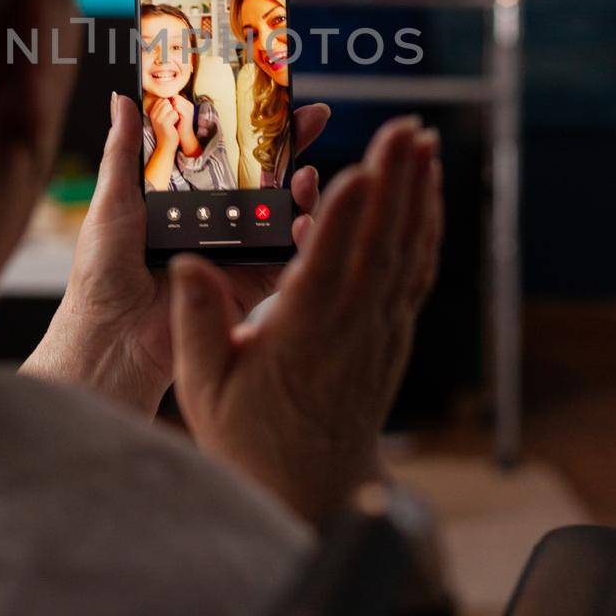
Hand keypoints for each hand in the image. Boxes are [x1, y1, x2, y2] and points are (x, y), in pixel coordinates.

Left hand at [21, 94, 329, 414]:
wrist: (113, 337)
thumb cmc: (102, 274)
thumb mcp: (113, 200)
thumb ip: (125, 151)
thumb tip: (123, 99)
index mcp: (182, 200)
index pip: (223, 154)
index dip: (249, 128)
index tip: (271, 99)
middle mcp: (212, 223)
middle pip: (261, 178)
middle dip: (290, 147)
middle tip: (314, 118)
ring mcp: (234, 253)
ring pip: (279, 214)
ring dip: (302, 190)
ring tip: (309, 172)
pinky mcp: (248, 286)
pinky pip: (283, 258)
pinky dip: (301, 237)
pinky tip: (306, 217)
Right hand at [149, 96, 179, 150]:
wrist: (166, 146)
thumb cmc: (167, 131)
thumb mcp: (163, 118)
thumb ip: (164, 108)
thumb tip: (171, 97)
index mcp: (152, 112)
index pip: (162, 99)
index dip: (169, 105)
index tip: (169, 115)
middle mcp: (153, 114)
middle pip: (166, 101)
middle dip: (172, 108)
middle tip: (170, 119)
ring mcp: (158, 118)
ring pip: (171, 106)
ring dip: (175, 114)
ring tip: (171, 122)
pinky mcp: (164, 122)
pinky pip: (174, 113)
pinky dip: (176, 119)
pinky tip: (173, 125)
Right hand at [169, 118, 441, 525]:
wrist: (311, 488)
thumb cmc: (250, 439)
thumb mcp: (204, 389)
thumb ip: (196, 325)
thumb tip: (187, 265)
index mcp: (303, 338)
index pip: (328, 270)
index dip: (345, 220)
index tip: (358, 172)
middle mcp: (352, 329)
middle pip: (380, 245)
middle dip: (394, 182)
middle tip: (402, 126)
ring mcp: (381, 329)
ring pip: (407, 251)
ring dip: (417, 192)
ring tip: (421, 139)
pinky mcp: (393, 330)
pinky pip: (416, 269)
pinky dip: (425, 224)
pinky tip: (427, 190)